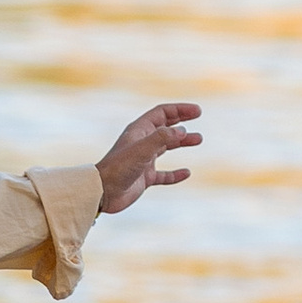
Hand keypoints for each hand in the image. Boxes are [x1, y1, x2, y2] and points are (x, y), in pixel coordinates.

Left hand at [97, 100, 203, 215]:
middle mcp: (142, 143)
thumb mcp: (142, 150)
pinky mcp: (145, 177)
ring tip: (198, 139)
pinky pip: (164, 174)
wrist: (103, 192)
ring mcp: (144, 160)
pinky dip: (175, 173)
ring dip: (181, 142)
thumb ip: (162, 138)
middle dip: (181, 120)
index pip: (162, 113)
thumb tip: (182, 130)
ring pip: (166, 147)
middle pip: (165, 127)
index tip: (197, 111)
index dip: (180, 110)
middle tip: (197, 117)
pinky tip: (186, 173)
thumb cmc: (118, 168)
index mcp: (139, 131)